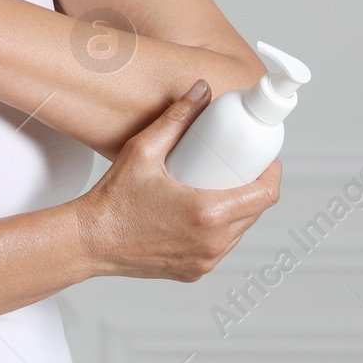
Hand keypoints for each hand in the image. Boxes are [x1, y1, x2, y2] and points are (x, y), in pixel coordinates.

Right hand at [71, 79, 281, 280]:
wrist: (91, 240)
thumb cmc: (114, 200)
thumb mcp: (143, 150)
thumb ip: (176, 117)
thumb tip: (201, 91)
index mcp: (207, 214)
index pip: (265, 195)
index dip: (272, 173)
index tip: (263, 157)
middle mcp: (211, 243)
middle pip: (256, 212)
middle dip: (254, 186)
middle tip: (239, 164)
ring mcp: (204, 262)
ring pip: (240, 231)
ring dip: (239, 208)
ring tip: (222, 184)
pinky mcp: (194, 272)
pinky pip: (221, 247)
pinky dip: (220, 229)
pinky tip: (204, 209)